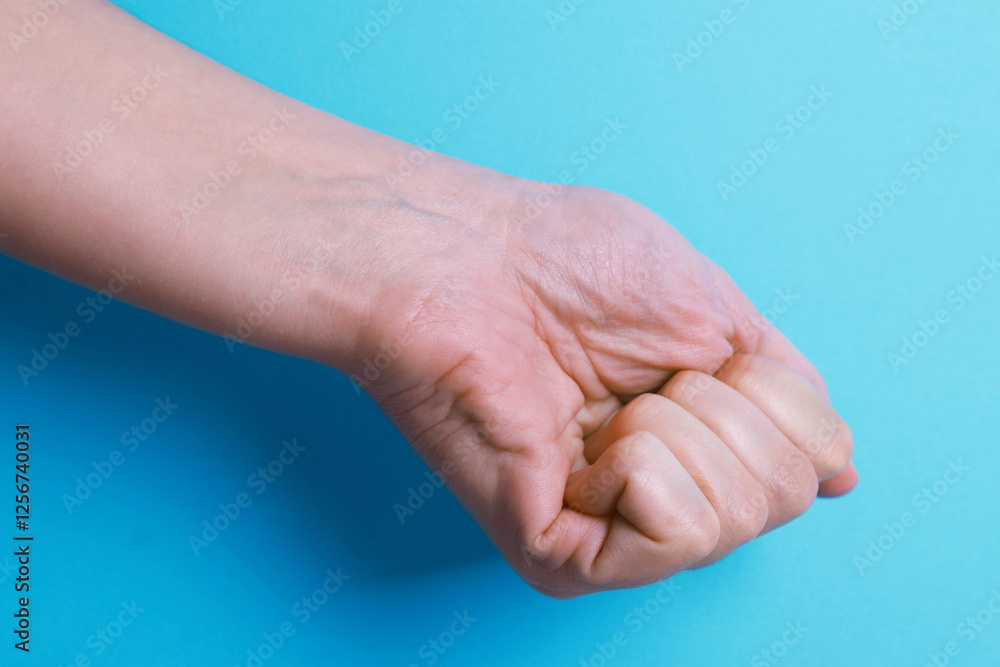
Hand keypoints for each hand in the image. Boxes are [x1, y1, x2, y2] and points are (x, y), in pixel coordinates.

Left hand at [346, 169, 855, 597]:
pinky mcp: (560, 554)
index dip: (775, 397)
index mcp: (696, 437)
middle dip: (728, 408)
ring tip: (602, 403)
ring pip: (738, 516)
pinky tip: (583, 442)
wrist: (463, 258)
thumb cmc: (564, 260)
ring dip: (681, 427)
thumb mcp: (710, 308)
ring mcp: (610, 531)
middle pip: (785, 495)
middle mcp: (660, 494)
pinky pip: (676, 533)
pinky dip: (646, 465)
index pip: (812, 465)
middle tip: (639, 375)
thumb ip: (782, 391)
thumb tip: (841, 470)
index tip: (699, 355)